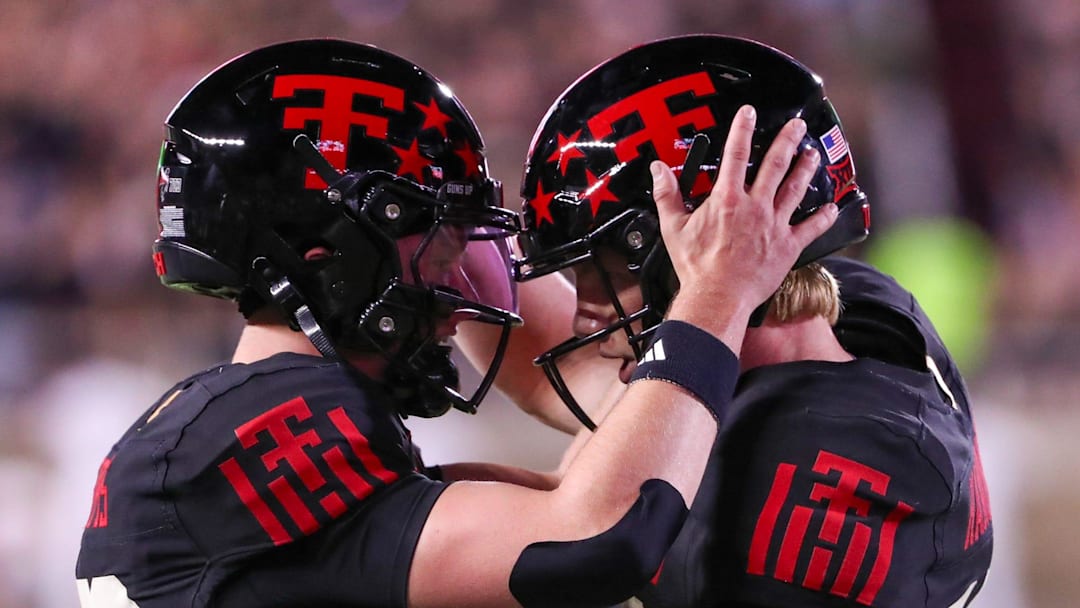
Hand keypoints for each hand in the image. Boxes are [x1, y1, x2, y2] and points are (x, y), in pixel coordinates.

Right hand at [652, 105, 836, 338]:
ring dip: (805, 169)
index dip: (742, 130)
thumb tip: (658, 170)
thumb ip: (667, 195)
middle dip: (787, 141)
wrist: (719, 296)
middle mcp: (755, 206)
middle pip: (775, 164)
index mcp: (727, 199)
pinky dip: (821, 217)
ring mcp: (774, 225)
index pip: (735, 155)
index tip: (749, 113)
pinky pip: (810, 228)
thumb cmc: (697, 266)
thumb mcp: (674, 227)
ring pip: (795, 189)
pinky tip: (830, 208)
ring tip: (813, 154)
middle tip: (797, 126)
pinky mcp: (788, 246)